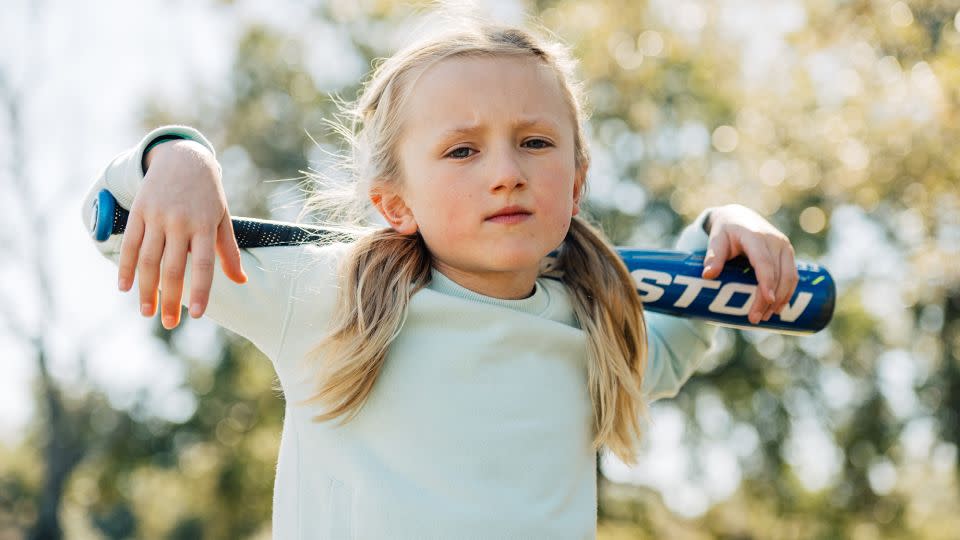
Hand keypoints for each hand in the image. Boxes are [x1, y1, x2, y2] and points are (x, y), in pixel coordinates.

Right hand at [116, 139, 247, 329]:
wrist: (183, 158)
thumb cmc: (207, 194)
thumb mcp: (223, 218)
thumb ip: (229, 251)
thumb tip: (242, 281)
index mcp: (205, 225)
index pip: (204, 265)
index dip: (200, 290)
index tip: (197, 315)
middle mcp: (180, 221)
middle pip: (173, 268)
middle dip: (171, 299)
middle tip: (170, 323)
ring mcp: (157, 216)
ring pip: (147, 260)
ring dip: (146, 289)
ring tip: (147, 312)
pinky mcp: (139, 211)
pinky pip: (129, 244)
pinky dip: (125, 267)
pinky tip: (124, 288)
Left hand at [700, 204, 798, 324]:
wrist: (739, 217)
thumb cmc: (725, 231)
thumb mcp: (716, 240)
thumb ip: (712, 256)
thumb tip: (707, 275)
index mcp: (756, 236)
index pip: (764, 262)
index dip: (767, 281)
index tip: (767, 300)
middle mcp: (775, 241)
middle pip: (777, 274)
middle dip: (769, 299)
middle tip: (755, 319)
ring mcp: (784, 247)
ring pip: (789, 277)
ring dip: (781, 299)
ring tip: (765, 317)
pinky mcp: (788, 254)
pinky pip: (792, 276)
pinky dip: (787, 293)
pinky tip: (778, 308)